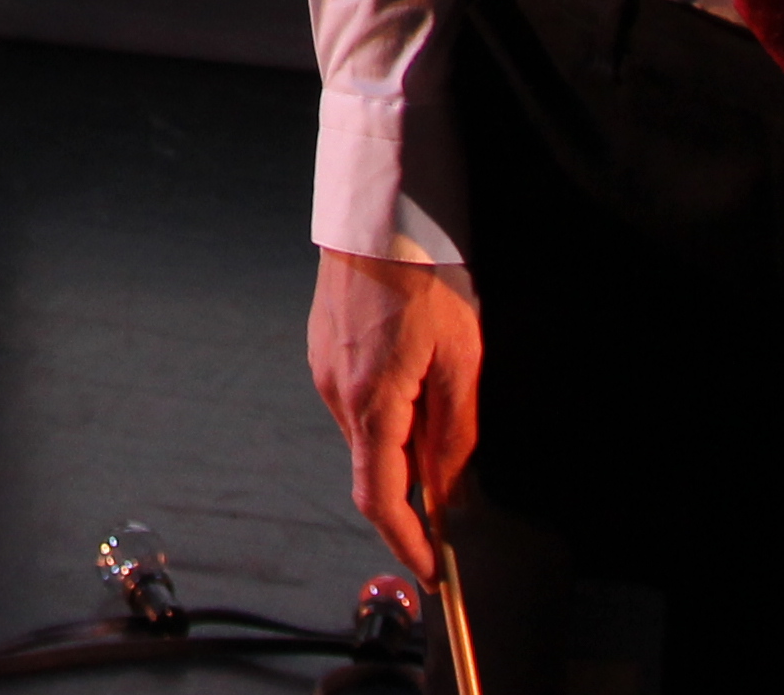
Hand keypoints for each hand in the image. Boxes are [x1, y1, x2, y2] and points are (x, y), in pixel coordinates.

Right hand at [307, 248, 481, 572]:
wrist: (380, 215)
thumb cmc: (425, 279)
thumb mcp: (461, 359)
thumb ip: (454, 432)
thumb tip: (448, 490)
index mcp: (370, 402)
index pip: (380, 499)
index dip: (405, 542)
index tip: (430, 569)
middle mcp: (335, 392)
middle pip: (373, 468)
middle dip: (414, 484)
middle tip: (455, 471)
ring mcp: (323, 369)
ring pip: (366, 433)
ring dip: (401, 441)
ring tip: (439, 396)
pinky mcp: (322, 348)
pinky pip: (355, 400)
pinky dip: (386, 412)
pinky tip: (412, 373)